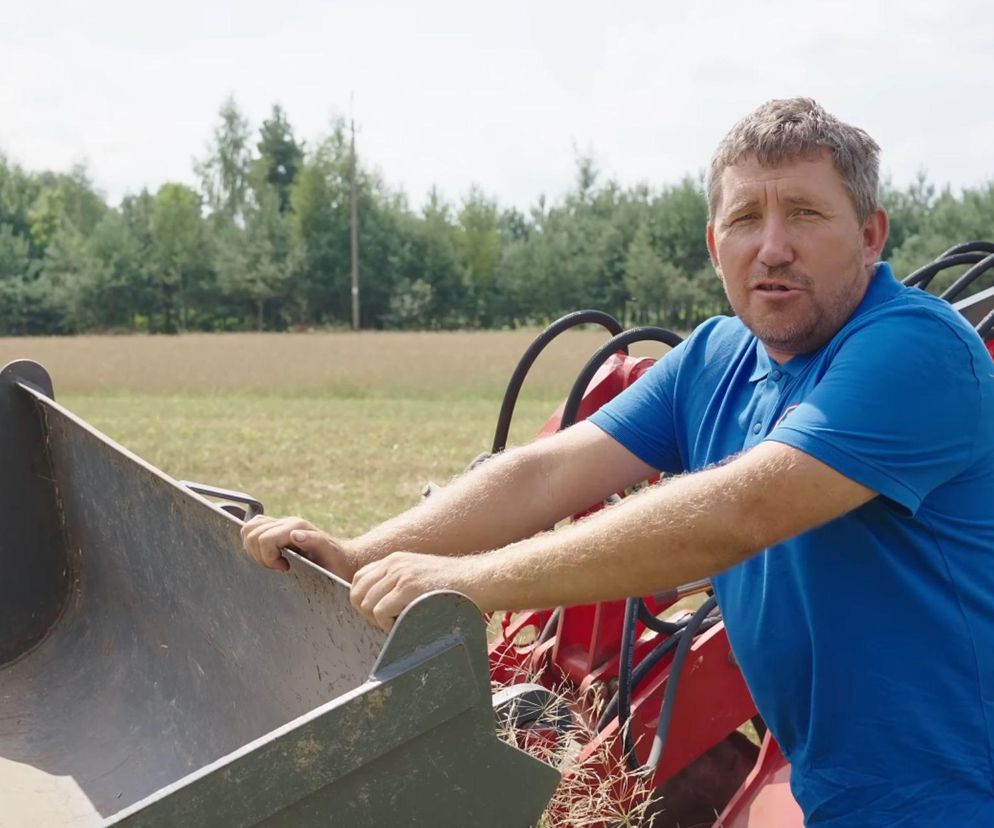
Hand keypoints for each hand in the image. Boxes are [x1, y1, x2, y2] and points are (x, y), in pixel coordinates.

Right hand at [240, 515, 356, 580]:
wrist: (345, 560)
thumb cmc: (338, 562)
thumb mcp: (331, 554)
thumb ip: (316, 541)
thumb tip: (294, 534)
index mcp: (296, 527)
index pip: (264, 538)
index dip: (268, 557)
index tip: (284, 568)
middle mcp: (287, 523)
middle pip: (252, 532)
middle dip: (260, 554)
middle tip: (278, 565)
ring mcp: (281, 526)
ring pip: (250, 528)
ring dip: (255, 549)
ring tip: (274, 561)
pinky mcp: (277, 531)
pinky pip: (254, 529)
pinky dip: (255, 544)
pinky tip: (271, 556)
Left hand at [350, 552, 480, 630]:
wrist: (481, 580)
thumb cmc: (456, 588)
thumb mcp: (422, 577)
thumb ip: (400, 585)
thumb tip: (378, 606)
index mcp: (395, 560)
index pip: (360, 579)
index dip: (366, 600)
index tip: (383, 614)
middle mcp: (394, 563)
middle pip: (357, 594)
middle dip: (368, 614)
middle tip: (390, 623)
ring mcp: (400, 574)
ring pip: (366, 604)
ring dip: (379, 621)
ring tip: (401, 623)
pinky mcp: (408, 588)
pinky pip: (380, 612)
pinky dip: (388, 625)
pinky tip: (406, 624)